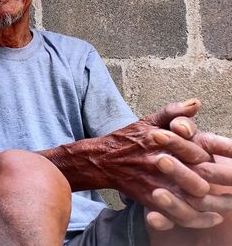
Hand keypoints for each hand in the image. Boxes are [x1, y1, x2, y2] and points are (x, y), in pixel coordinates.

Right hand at [95, 100, 222, 226]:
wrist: (103, 160)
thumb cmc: (128, 140)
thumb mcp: (148, 120)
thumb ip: (173, 112)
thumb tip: (195, 103)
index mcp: (166, 139)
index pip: (203, 145)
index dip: (224, 149)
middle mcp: (164, 160)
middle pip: (204, 172)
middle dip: (225, 177)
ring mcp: (159, 181)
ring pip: (196, 196)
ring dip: (218, 201)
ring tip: (231, 202)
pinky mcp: (152, 199)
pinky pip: (180, 214)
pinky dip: (199, 218)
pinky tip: (213, 217)